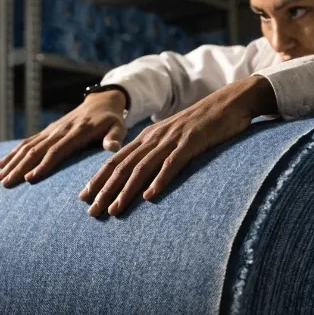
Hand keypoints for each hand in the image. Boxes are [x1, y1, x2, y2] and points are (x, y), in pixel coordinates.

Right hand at [0, 90, 127, 186]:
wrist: (101, 101)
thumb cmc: (112, 120)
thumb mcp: (119, 126)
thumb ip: (115, 137)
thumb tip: (113, 147)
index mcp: (77, 132)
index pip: (57, 150)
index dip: (43, 165)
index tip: (29, 179)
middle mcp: (60, 130)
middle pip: (37, 150)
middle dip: (20, 167)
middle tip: (5, 184)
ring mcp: (51, 130)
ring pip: (28, 146)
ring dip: (13, 162)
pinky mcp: (48, 131)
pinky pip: (27, 142)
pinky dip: (13, 153)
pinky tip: (1, 164)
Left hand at [79, 75, 275, 216]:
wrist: (229, 102)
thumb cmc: (203, 124)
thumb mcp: (174, 137)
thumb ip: (158, 153)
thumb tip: (145, 177)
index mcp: (148, 137)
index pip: (116, 160)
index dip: (99, 179)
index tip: (84, 199)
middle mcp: (154, 138)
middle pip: (123, 166)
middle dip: (104, 190)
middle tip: (91, 212)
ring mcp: (172, 139)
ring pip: (142, 167)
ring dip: (126, 191)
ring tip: (114, 210)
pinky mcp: (191, 142)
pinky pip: (172, 163)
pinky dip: (160, 180)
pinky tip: (150, 196)